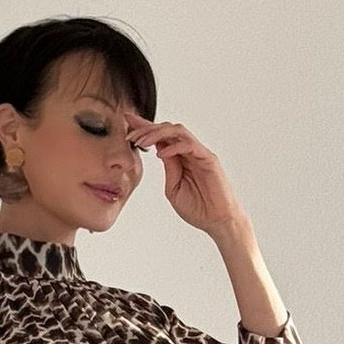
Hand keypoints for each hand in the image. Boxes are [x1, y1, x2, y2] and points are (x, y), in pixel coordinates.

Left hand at [125, 109, 246, 242]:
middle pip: (167, 129)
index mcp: (180, 158)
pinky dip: (173, 147)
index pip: (161, 138)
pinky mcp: (209, 159)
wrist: (217, 222)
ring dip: (157, 134)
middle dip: (146, 128)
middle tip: (129, 132)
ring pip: (178, 132)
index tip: (126, 121)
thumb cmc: (197, 208)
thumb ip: (168, 169)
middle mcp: (190, 152)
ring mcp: (199, 154)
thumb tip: (159, 151)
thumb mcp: (174, 188)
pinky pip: (189, 145)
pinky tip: (160, 154)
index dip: (144, 128)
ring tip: (141, 142)